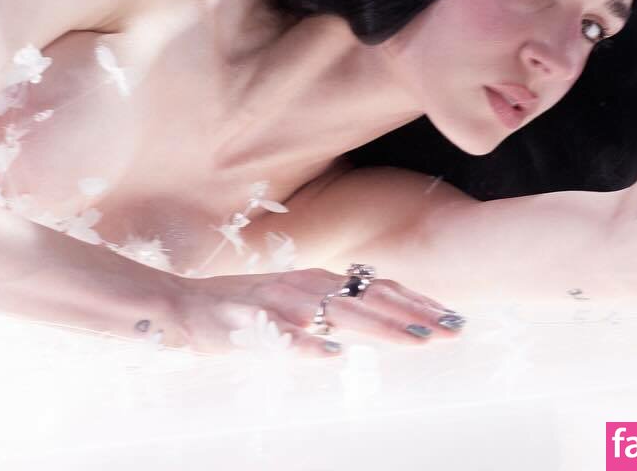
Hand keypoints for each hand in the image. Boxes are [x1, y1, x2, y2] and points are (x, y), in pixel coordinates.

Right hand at [165, 267, 464, 356]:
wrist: (182, 305)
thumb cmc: (244, 307)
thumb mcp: (296, 299)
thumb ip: (334, 304)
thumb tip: (381, 312)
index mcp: (318, 280)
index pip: (377, 288)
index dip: (417, 302)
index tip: (454, 317)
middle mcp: (304, 286)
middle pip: (368, 299)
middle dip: (413, 315)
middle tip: (453, 330)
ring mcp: (278, 302)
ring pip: (336, 313)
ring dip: (378, 327)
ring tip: (414, 340)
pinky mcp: (249, 322)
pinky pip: (282, 335)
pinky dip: (308, 345)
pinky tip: (333, 356)